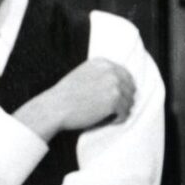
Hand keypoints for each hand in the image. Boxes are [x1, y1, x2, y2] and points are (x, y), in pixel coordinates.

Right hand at [17, 58, 135, 140]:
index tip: (117, 98)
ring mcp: (114, 86)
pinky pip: (125, 113)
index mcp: (102, 63)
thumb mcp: (80, 76)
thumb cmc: (63, 97)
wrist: (53, 108)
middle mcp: (111, 71)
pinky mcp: (115, 101)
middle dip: (124, 100)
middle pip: (131, 88)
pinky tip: (109, 121)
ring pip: (129, 102)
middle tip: (114, 110)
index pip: (125, 74)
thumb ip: (98, 75)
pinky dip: (118, 119)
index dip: (123, 88)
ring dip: (121, 111)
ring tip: (108, 116)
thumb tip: (118, 83)